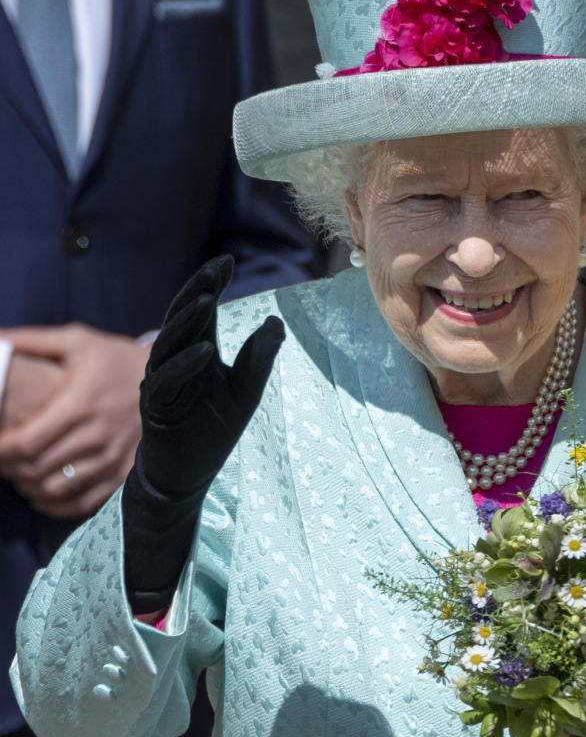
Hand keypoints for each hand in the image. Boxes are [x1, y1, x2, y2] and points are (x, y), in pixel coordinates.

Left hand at [0, 325, 149, 518]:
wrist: (169, 380)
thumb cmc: (114, 360)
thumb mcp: (77, 341)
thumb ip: (32, 341)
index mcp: (81, 403)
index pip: (28, 442)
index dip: (0, 450)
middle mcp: (98, 435)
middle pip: (38, 468)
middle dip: (10, 469)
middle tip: (1, 462)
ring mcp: (114, 458)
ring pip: (58, 489)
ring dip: (31, 487)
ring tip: (20, 477)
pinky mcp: (126, 473)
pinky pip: (84, 502)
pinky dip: (57, 505)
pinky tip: (44, 494)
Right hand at [122, 255, 284, 611]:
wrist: (185, 476)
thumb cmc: (212, 432)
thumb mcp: (245, 390)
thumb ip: (258, 357)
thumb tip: (276, 321)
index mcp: (194, 352)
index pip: (201, 311)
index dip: (211, 285)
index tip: (227, 260)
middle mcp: (175, 361)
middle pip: (183, 318)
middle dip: (198, 291)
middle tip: (215, 268)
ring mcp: (162, 383)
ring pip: (170, 343)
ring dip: (188, 320)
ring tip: (208, 298)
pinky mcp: (157, 409)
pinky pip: (167, 382)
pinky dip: (185, 365)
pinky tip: (205, 351)